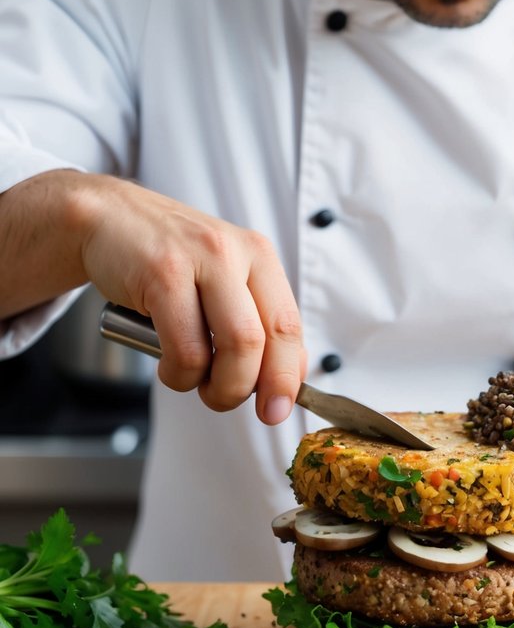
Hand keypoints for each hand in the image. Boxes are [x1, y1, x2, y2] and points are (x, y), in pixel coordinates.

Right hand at [79, 176, 305, 422]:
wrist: (109, 219)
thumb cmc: (166, 261)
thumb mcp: (219, 280)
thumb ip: (251, 321)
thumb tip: (281, 382)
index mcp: (260, 256)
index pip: (290, 326)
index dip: (288, 377)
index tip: (278, 409)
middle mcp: (238, 252)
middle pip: (267, 339)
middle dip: (251, 388)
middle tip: (227, 400)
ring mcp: (202, 260)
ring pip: (235, 346)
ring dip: (217, 386)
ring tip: (195, 383)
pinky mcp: (164, 273)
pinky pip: (186, 348)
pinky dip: (180, 374)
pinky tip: (169, 367)